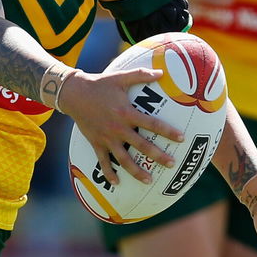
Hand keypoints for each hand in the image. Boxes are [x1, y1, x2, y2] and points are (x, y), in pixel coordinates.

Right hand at [60, 67, 183, 184]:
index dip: (167, 131)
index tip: (181, 138)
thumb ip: (141, 75)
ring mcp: (107, 138)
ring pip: (123, 159)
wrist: (74, 94)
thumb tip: (161, 73)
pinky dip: (109, 173)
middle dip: (158, 156)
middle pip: (142, 146)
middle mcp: (118, 128)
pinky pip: (103, 161)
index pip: (152, 124)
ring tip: (149, 180)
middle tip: (172, 164)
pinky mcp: (96, 143)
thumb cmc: (100, 84)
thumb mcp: (120, 77)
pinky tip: (117, 183)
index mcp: (127, 113)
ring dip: (136, 171)